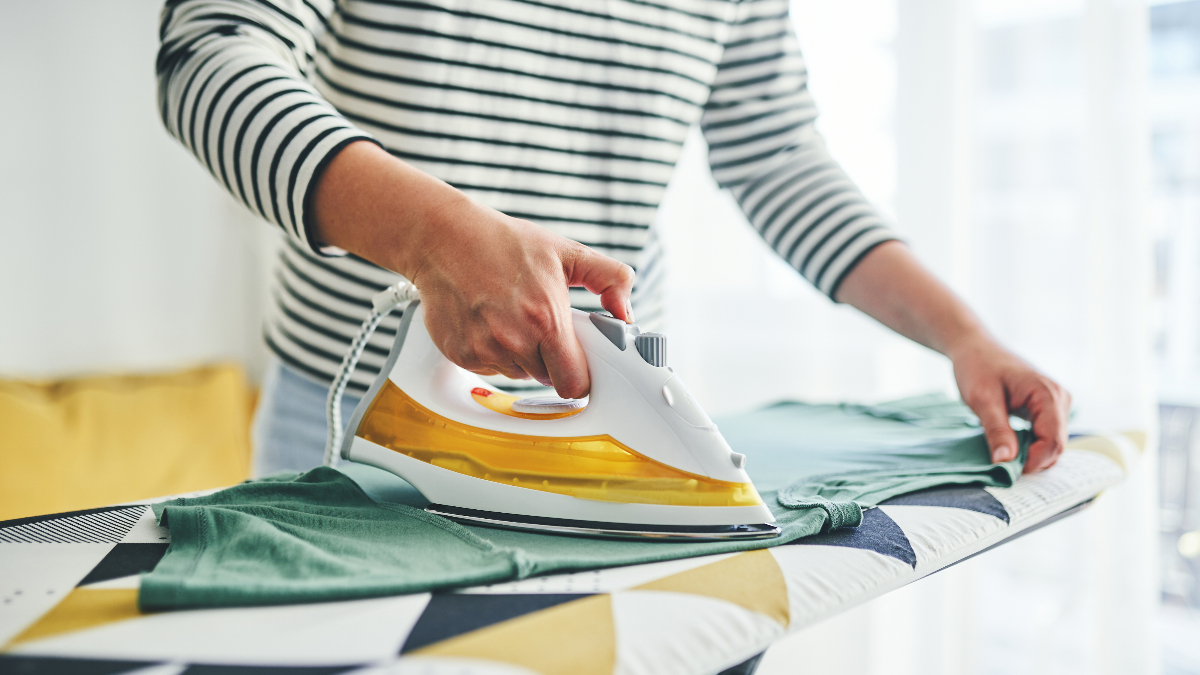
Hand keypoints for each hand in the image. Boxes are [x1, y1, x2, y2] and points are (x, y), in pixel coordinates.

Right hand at [409, 200, 633, 397]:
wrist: (444, 237)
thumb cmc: (503, 243)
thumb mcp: (566, 252)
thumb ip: (610, 279)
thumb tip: (625, 312)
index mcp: (546, 319)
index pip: (574, 383)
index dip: (580, 375)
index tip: (579, 361)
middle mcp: (514, 340)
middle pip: (546, 378)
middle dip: (550, 358)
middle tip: (541, 325)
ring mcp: (483, 350)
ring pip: (517, 374)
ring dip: (520, 355)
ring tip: (511, 316)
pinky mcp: (460, 354)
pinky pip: (488, 368)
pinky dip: (492, 352)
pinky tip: (488, 321)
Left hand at [949, 335, 1070, 473]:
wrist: (974, 347)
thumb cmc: (977, 367)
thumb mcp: (982, 400)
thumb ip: (996, 430)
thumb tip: (1006, 462)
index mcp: (1047, 394)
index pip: (1053, 441)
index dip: (1034, 462)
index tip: (1008, 471)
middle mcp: (1059, 398)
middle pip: (1056, 444)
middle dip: (1033, 460)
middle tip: (1003, 467)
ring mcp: (1056, 402)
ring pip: (1052, 442)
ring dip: (1032, 454)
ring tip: (1004, 454)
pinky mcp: (1048, 407)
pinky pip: (1046, 434)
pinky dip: (1031, 445)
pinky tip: (1010, 446)